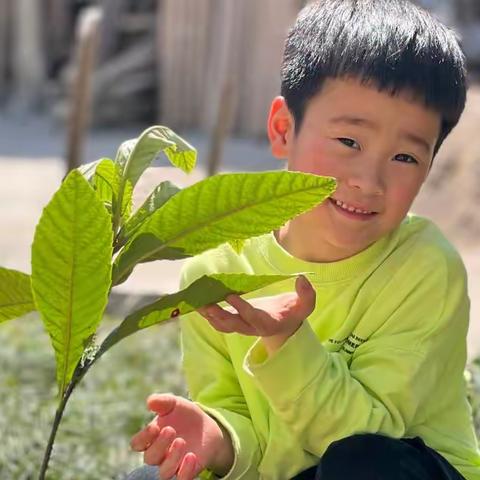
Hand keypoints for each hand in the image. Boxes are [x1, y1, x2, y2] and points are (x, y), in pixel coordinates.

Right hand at [130, 394, 233, 479]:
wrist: (207, 425)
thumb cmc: (185, 414)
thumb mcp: (175, 403)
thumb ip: (162, 401)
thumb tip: (150, 401)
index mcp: (151, 437)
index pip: (137, 444)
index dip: (142, 438)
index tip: (154, 427)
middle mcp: (159, 454)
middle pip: (149, 458)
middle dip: (159, 445)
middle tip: (170, 430)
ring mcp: (172, 464)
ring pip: (164, 472)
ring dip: (171, 458)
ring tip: (181, 441)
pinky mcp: (187, 471)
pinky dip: (185, 472)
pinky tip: (191, 456)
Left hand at [198, 275, 315, 351]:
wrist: (285, 324)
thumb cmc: (294, 312)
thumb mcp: (305, 306)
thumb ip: (306, 295)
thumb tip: (302, 279)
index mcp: (268, 323)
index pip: (253, 317)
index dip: (241, 308)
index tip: (229, 295)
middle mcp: (252, 328)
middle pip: (233, 325)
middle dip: (218, 315)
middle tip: (205, 303)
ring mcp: (242, 327)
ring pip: (222, 326)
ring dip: (209, 316)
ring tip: (196, 303)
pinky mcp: (235, 323)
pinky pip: (218, 322)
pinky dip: (207, 314)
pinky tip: (198, 303)